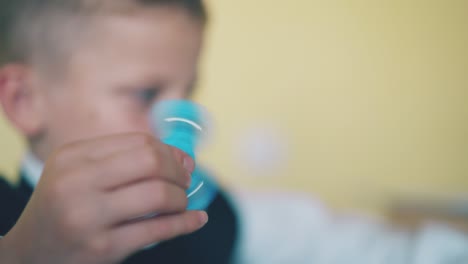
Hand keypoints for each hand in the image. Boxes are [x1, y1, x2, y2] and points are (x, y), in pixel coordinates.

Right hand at [0, 133, 207, 263]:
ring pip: (157, 194)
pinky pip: (157, 231)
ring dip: (180, 198)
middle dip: (178, 171)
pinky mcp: (101, 249)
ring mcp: (87, 216)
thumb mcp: (81, 173)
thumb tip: (185, 159)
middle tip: (185, 182)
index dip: (169, 152)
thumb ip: (127, 160)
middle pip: (150, 161)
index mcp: (73, 156)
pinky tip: (197, 219)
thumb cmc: (64, 206)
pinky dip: (185, 223)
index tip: (182, 163)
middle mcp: (76, 182)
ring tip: (181, 203)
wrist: (30, 252)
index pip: (139, 142)